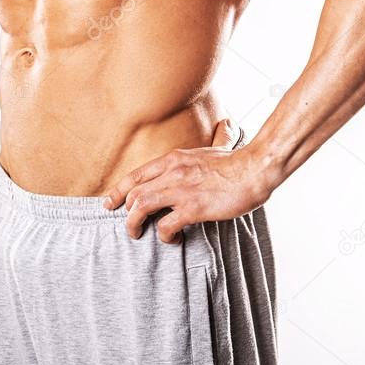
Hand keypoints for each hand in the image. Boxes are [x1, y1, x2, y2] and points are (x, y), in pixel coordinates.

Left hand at [104, 119, 274, 243]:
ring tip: (139, 235)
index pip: (135, 175)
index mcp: (173, 159)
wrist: (255, 171)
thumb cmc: (238, 163)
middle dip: (125, 211)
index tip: (109, 203)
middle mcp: (172, 173)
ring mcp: (181, 190)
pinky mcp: (192, 208)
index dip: (118, 191)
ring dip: (134, 224)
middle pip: (133, 192)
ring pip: (141, 207)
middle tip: (129, 226)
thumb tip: (227, 125)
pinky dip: (163, 235)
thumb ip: (215, 139)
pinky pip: (165, 225)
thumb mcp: (217, 147)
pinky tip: (172, 238)